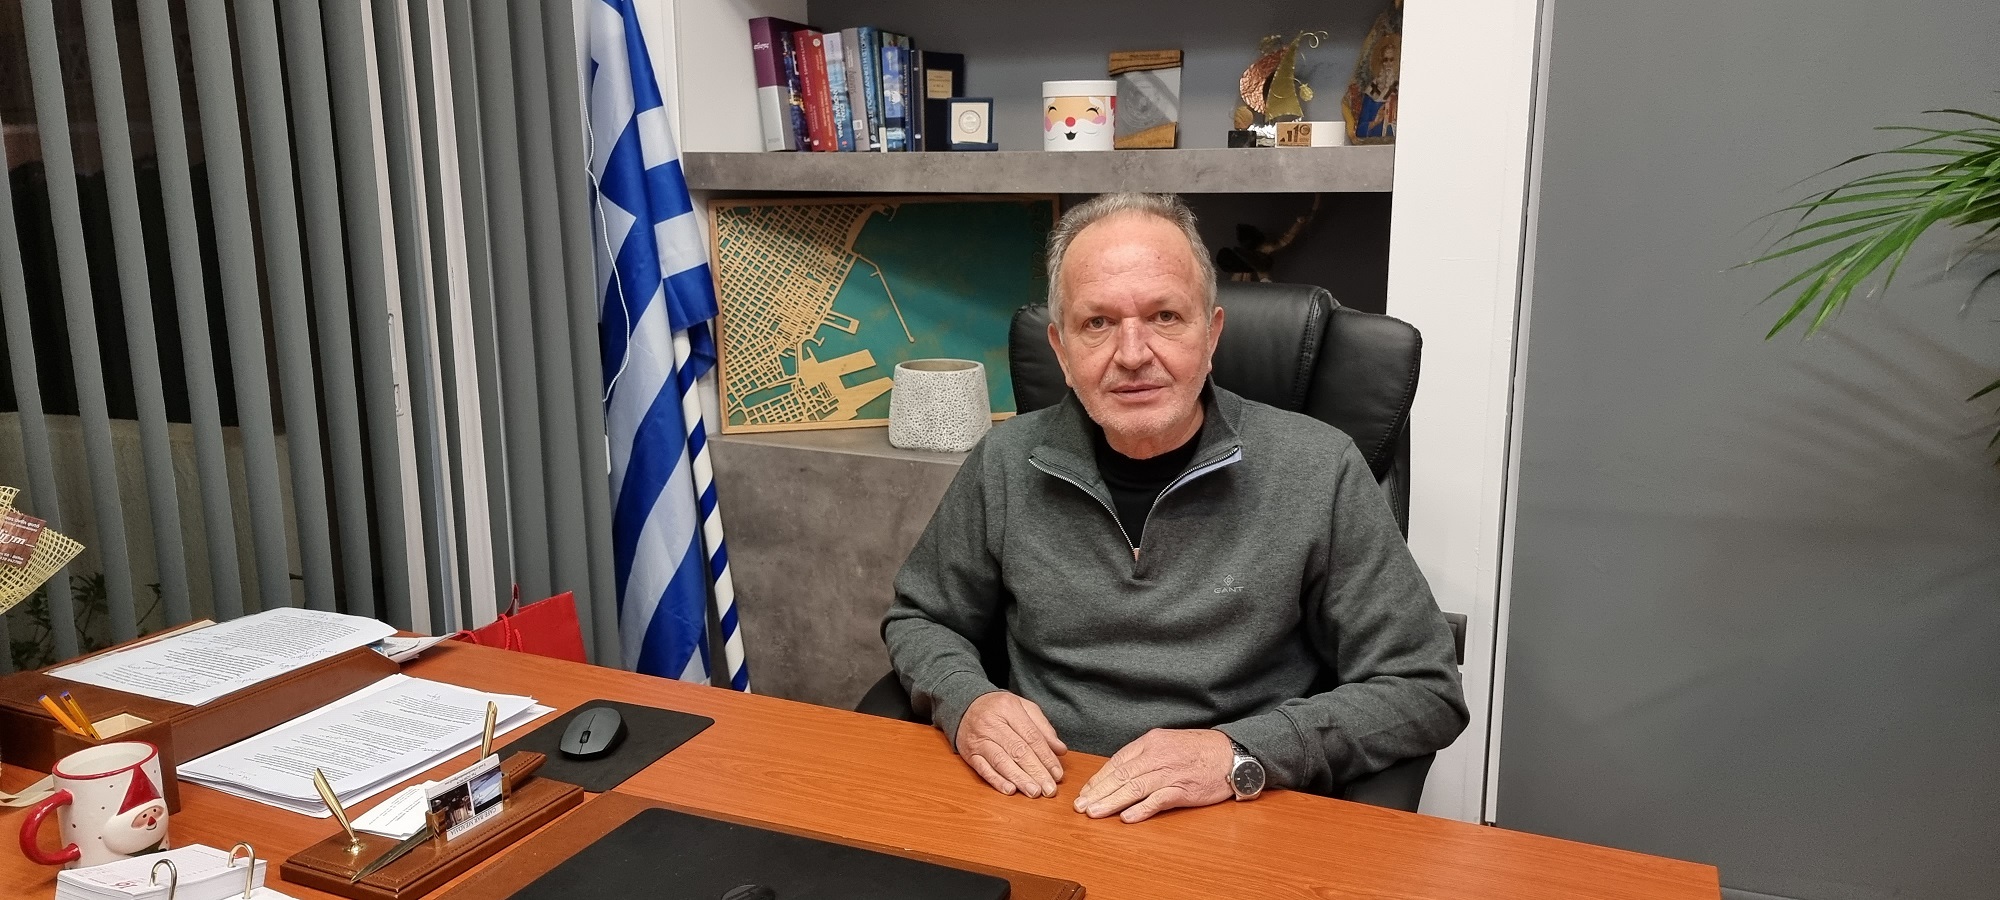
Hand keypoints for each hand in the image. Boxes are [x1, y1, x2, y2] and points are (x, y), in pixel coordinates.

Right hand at [955, 691, 1067, 797]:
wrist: (965, 706)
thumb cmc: (999, 709)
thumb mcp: (1023, 708)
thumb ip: (1043, 727)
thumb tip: (1060, 750)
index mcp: (1008, 708)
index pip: (1032, 736)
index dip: (1046, 757)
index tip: (1058, 774)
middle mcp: (992, 723)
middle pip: (1018, 750)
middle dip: (1036, 772)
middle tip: (1049, 789)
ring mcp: (979, 739)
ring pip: (1001, 761)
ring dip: (1019, 779)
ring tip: (1034, 792)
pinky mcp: (969, 753)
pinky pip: (983, 769)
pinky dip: (997, 781)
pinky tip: (1010, 790)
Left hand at [1074, 728, 1233, 822]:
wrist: (1231, 753)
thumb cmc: (1199, 750)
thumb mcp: (1167, 743)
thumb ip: (1144, 756)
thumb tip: (1119, 772)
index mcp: (1150, 742)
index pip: (1117, 762)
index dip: (1098, 779)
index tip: (1085, 792)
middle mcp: (1157, 755)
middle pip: (1121, 776)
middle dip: (1098, 792)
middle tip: (1080, 807)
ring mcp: (1170, 773)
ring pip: (1134, 788)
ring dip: (1111, 802)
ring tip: (1095, 813)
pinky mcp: (1184, 789)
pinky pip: (1159, 800)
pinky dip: (1142, 809)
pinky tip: (1127, 818)